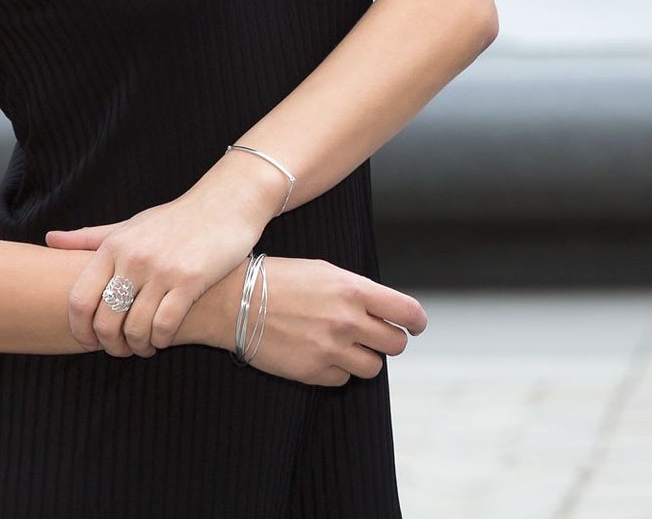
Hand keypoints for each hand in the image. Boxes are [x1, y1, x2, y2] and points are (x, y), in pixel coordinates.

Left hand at [45, 165, 278, 357]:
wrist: (223, 205)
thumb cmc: (172, 220)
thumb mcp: (128, 225)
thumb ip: (89, 238)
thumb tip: (49, 240)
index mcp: (113, 246)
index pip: (80, 299)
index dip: (79, 329)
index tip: (88, 341)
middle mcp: (133, 258)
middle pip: (106, 320)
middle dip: (109, 345)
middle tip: (118, 350)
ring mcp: (162, 270)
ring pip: (135, 328)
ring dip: (137, 347)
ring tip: (142, 347)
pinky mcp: (191, 280)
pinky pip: (165, 326)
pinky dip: (160, 341)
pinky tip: (162, 339)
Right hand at [240, 257, 427, 385]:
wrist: (234, 301)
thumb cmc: (278, 279)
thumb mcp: (323, 272)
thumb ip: (358, 292)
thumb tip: (386, 311)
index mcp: (353, 290)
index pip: (408, 313)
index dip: (417, 322)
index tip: (415, 325)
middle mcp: (347, 321)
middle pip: (396, 344)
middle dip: (389, 340)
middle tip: (375, 334)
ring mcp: (331, 349)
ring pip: (373, 367)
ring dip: (363, 357)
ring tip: (341, 342)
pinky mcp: (314, 373)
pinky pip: (342, 379)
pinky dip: (336, 369)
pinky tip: (317, 352)